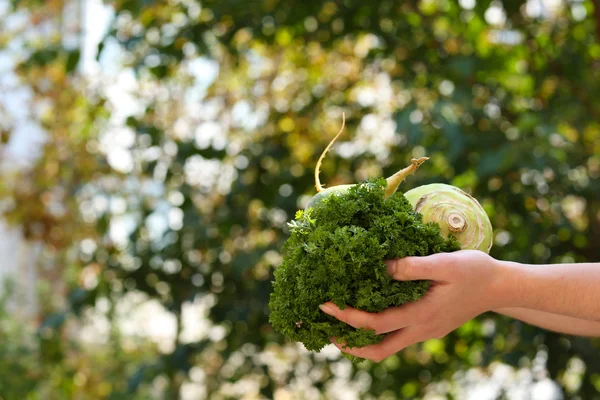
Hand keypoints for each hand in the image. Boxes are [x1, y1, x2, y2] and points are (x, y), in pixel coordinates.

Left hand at [319, 250, 502, 361]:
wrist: (501, 287)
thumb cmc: (474, 271)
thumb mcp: (445, 263)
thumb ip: (412, 266)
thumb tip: (380, 266)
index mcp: (421, 315)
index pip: (376, 324)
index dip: (347, 317)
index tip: (325, 304)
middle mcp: (421, 329)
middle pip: (378, 350)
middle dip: (349, 343)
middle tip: (325, 328)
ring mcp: (426, 332)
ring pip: (388, 347)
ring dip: (363, 341)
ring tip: (340, 326)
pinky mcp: (429, 328)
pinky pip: (398, 337)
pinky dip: (378, 333)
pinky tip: (370, 315)